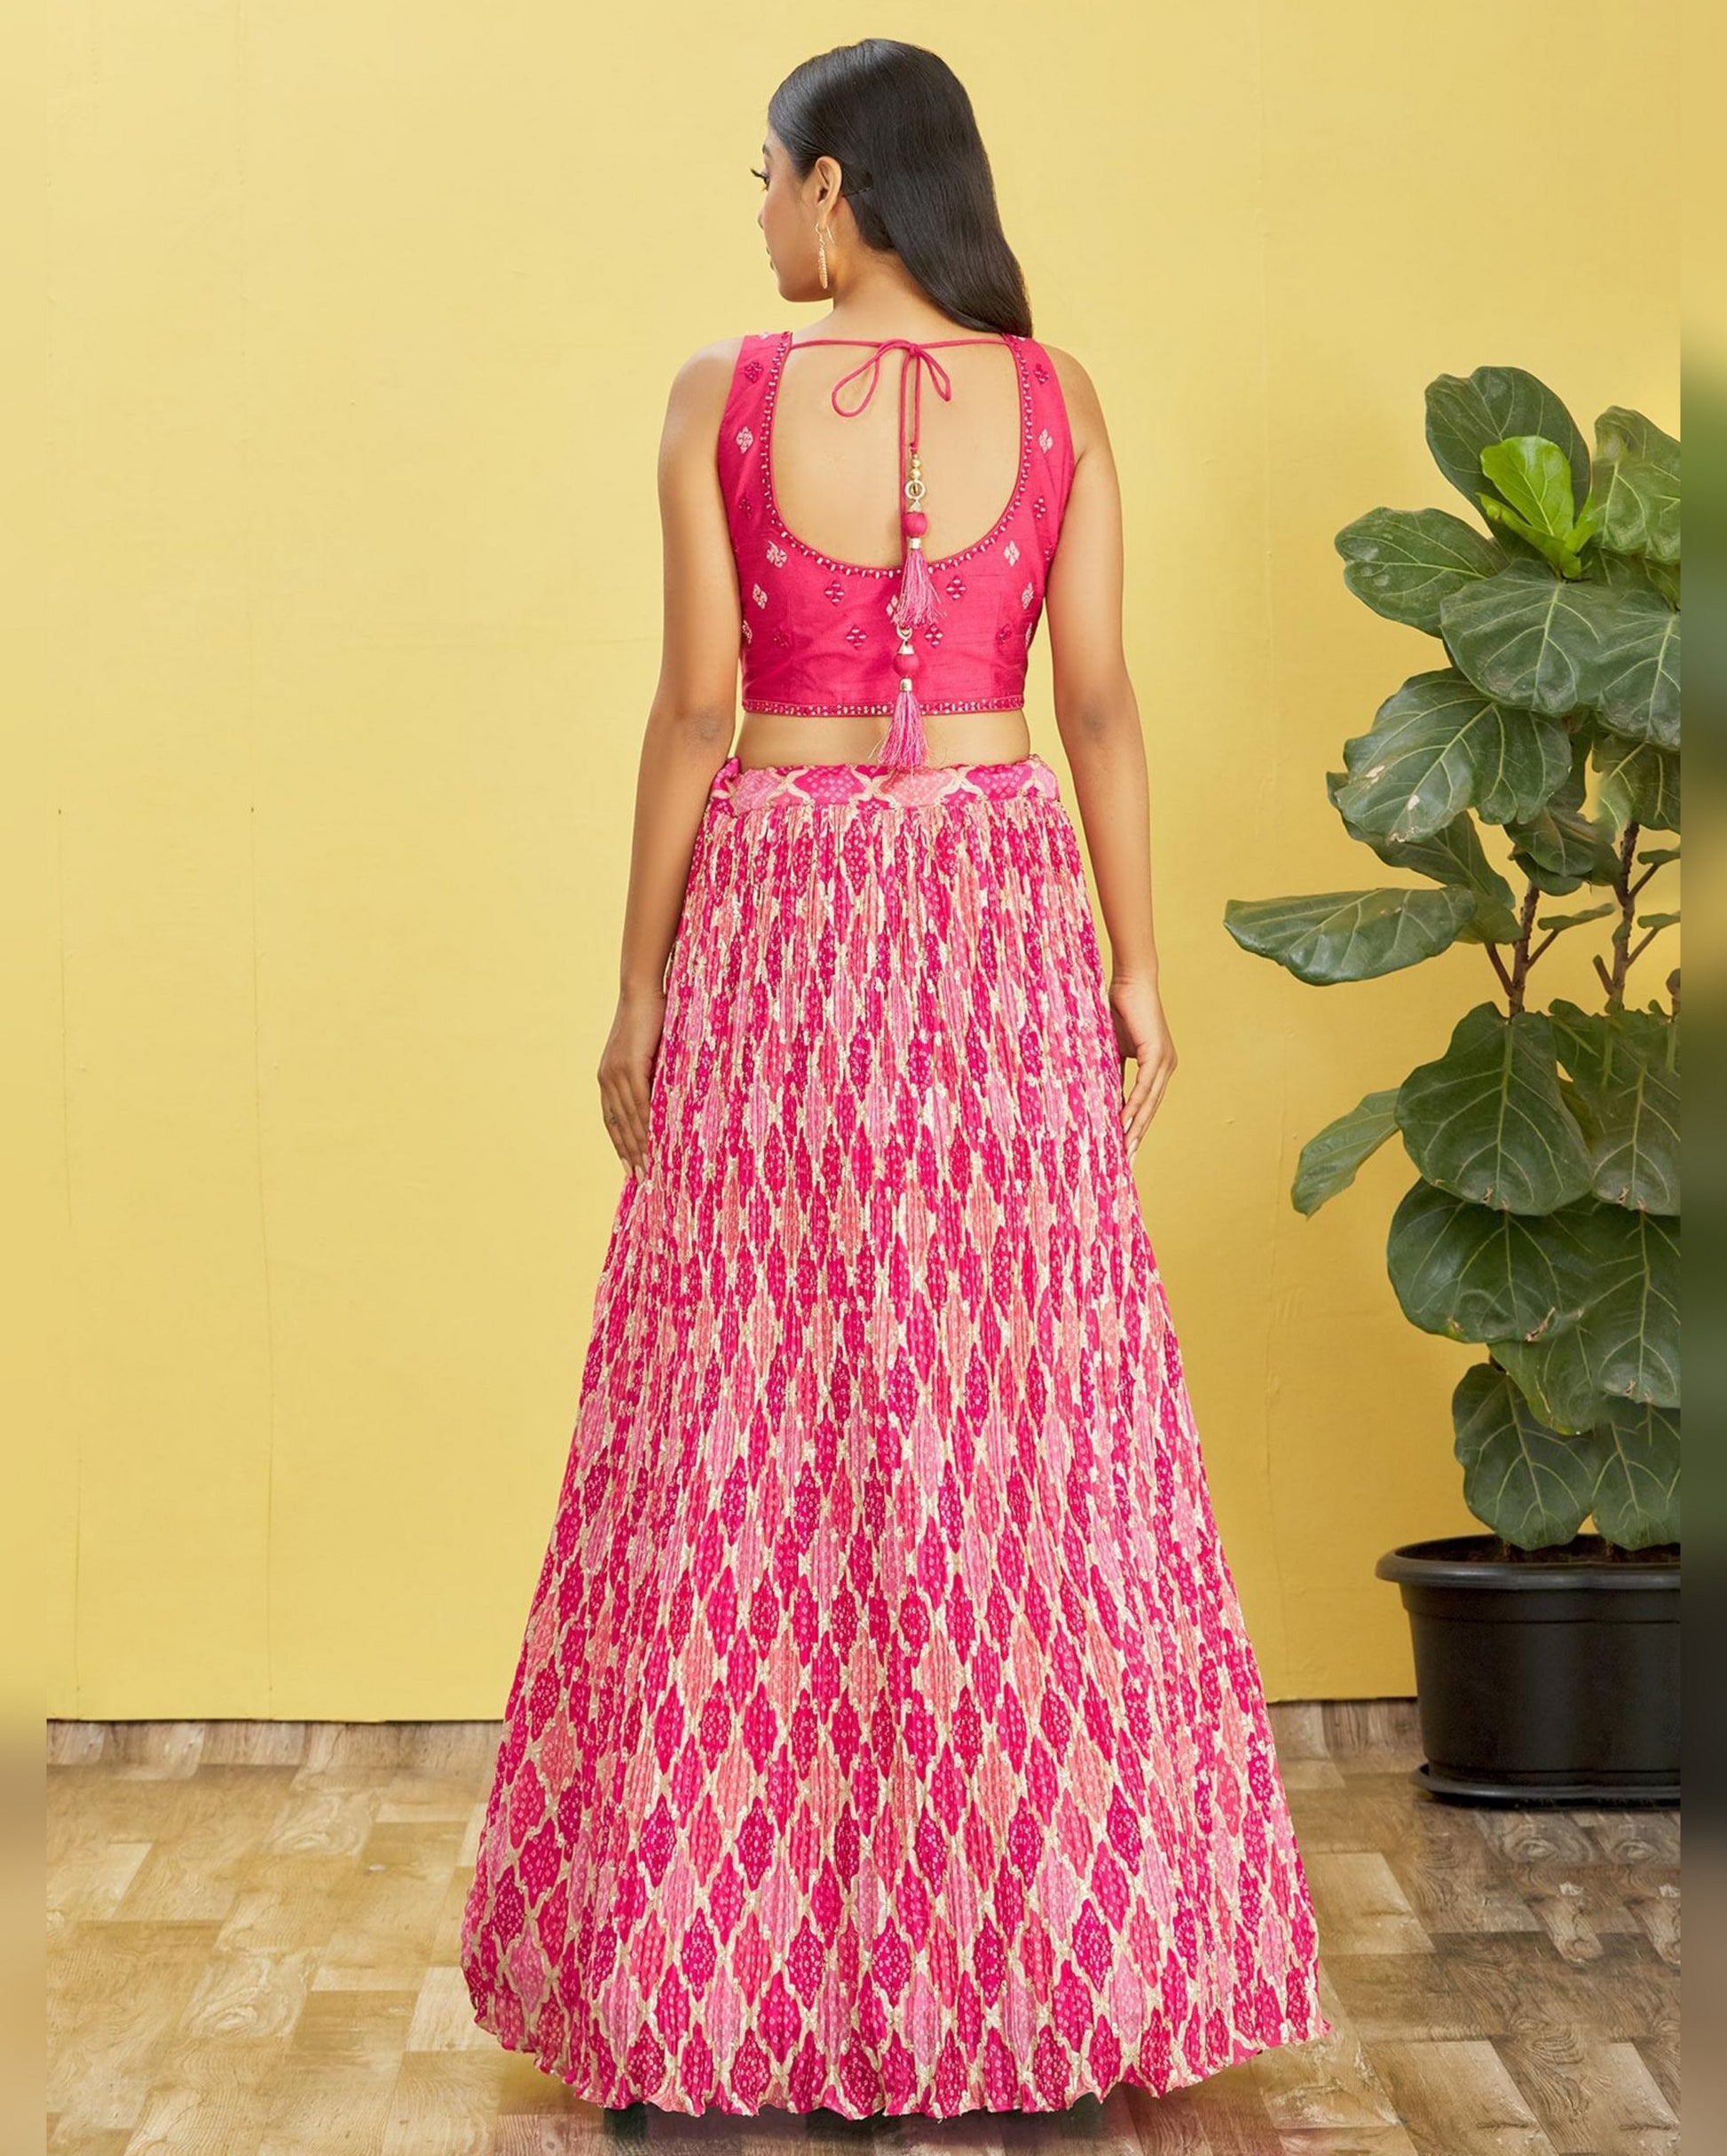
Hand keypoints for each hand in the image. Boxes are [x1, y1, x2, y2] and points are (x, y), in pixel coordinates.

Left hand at [598, 985, 665, 1180]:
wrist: (642, 991)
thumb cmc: (651, 1018)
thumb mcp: (649, 1053)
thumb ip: (653, 1076)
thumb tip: (668, 1098)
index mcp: (608, 1077)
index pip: (612, 1119)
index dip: (620, 1145)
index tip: (629, 1167)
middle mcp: (607, 1078)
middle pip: (618, 1125)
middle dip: (630, 1153)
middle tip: (641, 1179)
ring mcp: (616, 1072)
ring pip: (628, 1118)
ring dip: (638, 1145)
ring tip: (649, 1167)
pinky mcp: (630, 1065)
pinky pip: (639, 1102)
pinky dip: (647, 1124)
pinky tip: (655, 1141)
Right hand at [1108, 975, 1175, 1154]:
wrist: (1130, 981)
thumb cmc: (1118, 1009)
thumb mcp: (1111, 1049)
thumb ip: (1111, 1072)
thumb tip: (1100, 1096)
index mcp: (1157, 1067)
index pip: (1146, 1105)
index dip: (1136, 1129)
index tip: (1124, 1151)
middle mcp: (1166, 1067)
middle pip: (1151, 1111)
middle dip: (1137, 1138)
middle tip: (1126, 1164)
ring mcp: (1164, 1062)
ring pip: (1149, 1104)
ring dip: (1136, 1129)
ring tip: (1124, 1151)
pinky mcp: (1157, 1054)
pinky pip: (1144, 1088)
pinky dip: (1134, 1107)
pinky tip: (1124, 1124)